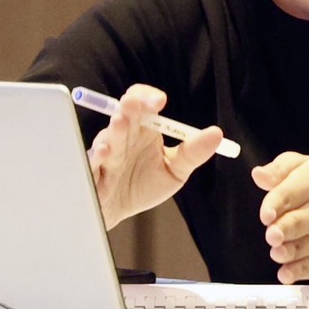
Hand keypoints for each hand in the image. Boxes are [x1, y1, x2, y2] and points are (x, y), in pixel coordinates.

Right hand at [87, 84, 223, 228]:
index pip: (142, 102)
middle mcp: (122, 135)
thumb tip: (217, 134)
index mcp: (142, 129)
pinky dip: (96, 157)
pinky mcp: (92, 173)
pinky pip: (91, 162)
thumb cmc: (143, 185)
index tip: (160, 101)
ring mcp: (106, 152)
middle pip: (124, 113)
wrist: (120, 211)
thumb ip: (193, 152)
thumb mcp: (175, 171)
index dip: (148, 97)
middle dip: (129, 107)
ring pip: (108, 136)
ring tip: (121, 123)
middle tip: (135, 104)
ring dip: (114, 129)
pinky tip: (103, 153)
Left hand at [252, 152, 308, 283]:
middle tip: (273, 234)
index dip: (274, 205)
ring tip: (277, 251)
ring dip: (286, 252)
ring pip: (301, 248)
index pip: (288, 195)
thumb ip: (278, 169)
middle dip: (281, 231)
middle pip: (296, 224)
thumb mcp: (305, 166)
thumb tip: (259, 175)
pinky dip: (297, 273)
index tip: (266, 214)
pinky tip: (285, 272)